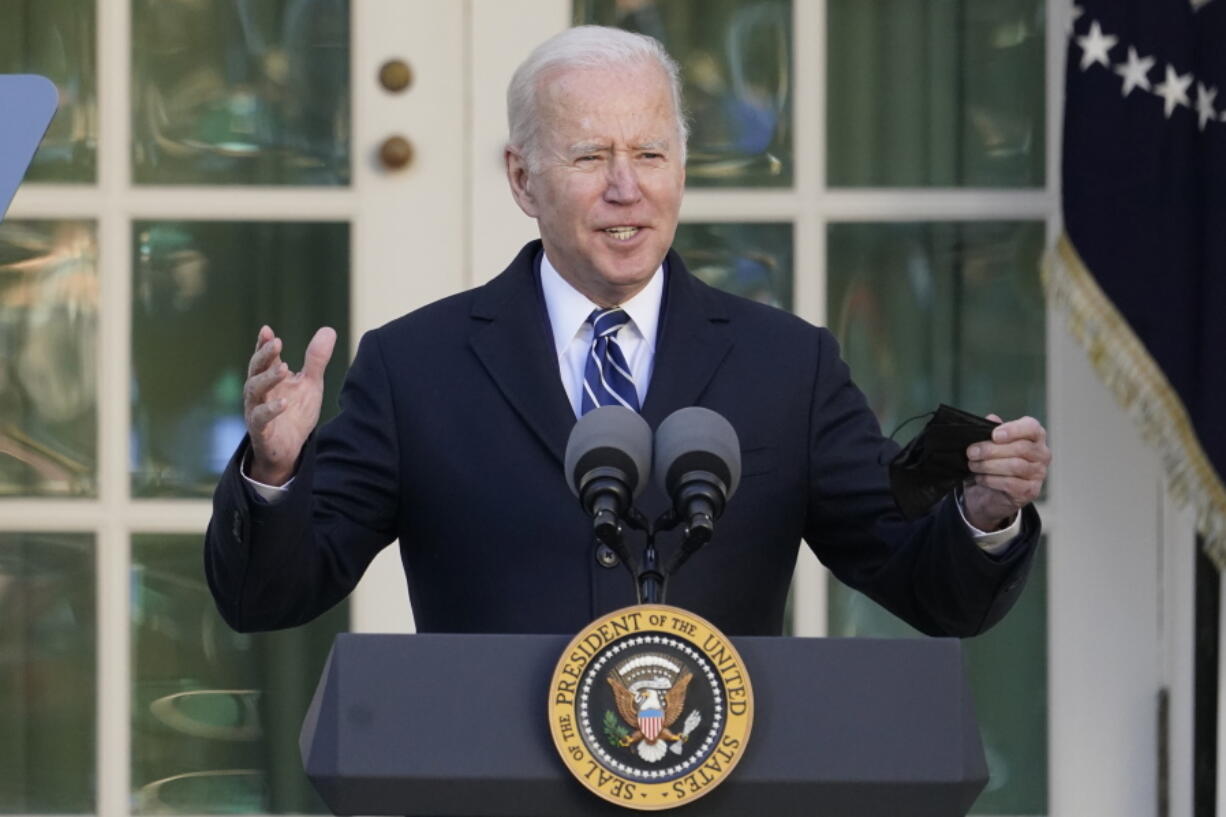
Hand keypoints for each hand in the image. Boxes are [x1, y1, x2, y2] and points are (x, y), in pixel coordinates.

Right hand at [244, 325, 336, 484]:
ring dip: (268, 378)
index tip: (267, 330)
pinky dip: (271, 409)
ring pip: (254, 390)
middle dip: (264, 355)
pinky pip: (260, 418)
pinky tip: (284, 402)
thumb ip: (316, 360)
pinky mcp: (260, 430)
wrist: (290, 449)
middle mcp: (259, 392)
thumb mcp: (310, 384)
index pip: (263, 358)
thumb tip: (328, 330)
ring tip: (284, 368)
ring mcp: (256, 410)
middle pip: (255, 370)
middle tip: (276, 342)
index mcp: (269, 378)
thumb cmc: (296, 412)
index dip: (263, 344)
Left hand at [963, 414, 1050, 530]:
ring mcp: (1039, 473)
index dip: (1013, 430)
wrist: (988, 492)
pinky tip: (980, 478)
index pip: (1032, 428)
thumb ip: (991, 430)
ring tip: (973, 465)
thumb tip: (992, 419)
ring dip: (989, 465)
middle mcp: (1042, 454)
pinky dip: (991, 480)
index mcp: (1034, 436)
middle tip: (971, 452)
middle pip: (1021, 448)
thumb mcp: (989, 443)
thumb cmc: (993, 461)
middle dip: (991, 450)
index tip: (994, 435)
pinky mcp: (1031, 491)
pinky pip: (1011, 483)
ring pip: (1015, 466)